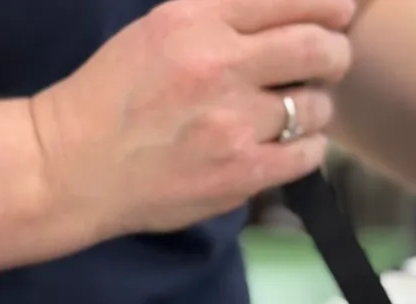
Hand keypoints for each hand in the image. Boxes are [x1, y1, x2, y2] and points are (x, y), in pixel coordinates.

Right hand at [29, 0, 355, 238]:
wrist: (73, 166)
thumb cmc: (113, 97)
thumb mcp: (158, 30)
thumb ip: (221, 18)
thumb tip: (287, 14)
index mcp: (195, 20)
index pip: (289, 0)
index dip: (330, 6)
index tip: (342, 13)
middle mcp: (219, 66)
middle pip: (318, 49)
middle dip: (335, 53)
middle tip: (331, 61)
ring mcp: (234, 124)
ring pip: (317, 106)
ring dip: (316, 107)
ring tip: (295, 111)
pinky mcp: (241, 173)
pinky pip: (308, 154)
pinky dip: (308, 146)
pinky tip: (291, 144)